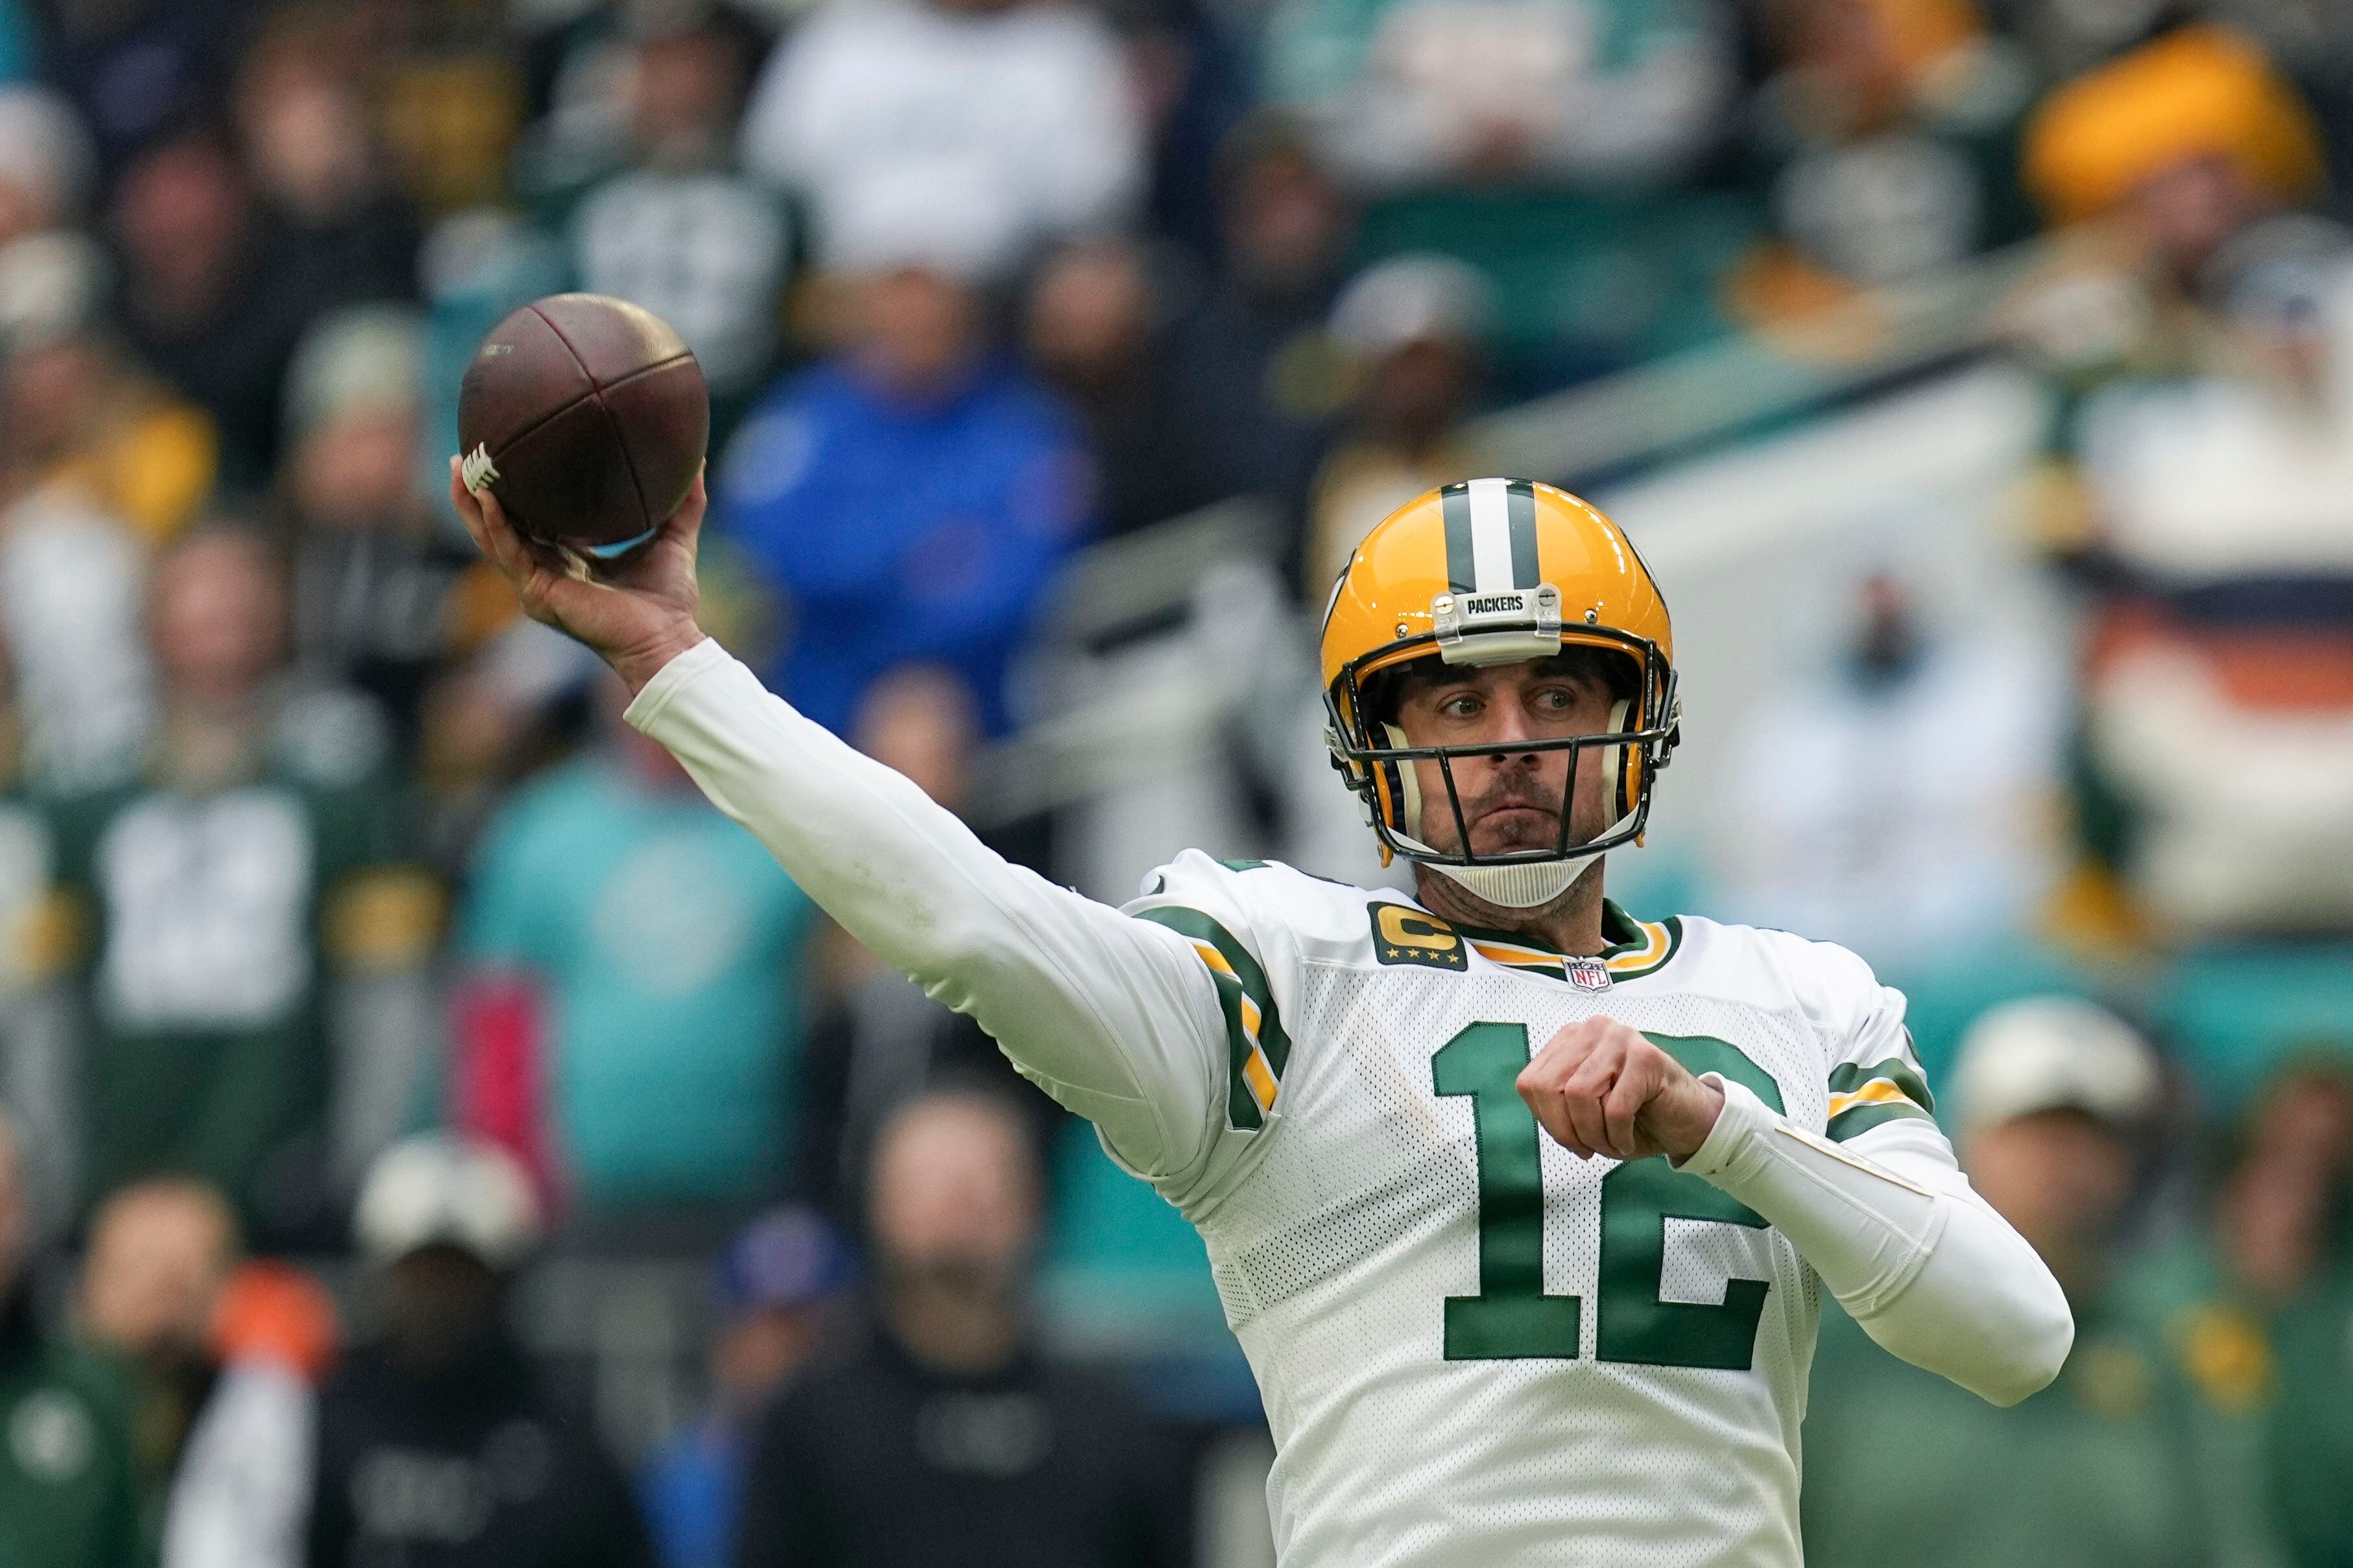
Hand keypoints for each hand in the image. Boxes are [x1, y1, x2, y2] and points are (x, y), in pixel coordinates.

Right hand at [448, 456, 708, 694]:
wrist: (668, 640)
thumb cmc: (670, 601)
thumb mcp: (675, 538)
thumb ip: (686, 502)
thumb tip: (698, 461)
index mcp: (568, 560)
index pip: (530, 522)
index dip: (514, 494)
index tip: (503, 457)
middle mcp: (546, 571)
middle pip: (498, 527)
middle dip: (476, 493)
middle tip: (463, 456)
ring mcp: (537, 584)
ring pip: (491, 538)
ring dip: (471, 504)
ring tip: (459, 468)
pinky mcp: (538, 593)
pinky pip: (509, 552)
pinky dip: (496, 524)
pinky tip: (487, 497)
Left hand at [1517, 1018, 1724, 1162]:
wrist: (1690, 1121)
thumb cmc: (1635, 1117)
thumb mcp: (1583, 1112)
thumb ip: (1556, 1106)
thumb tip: (1545, 1116)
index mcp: (1571, 1039)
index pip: (1530, 1083)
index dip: (1545, 1120)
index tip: (1571, 1140)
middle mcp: (1592, 1030)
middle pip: (1548, 1088)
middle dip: (1565, 1130)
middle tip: (1588, 1149)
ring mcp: (1621, 1038)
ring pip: (1578, 1094)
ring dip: (1592, 1133)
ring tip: (1609, 1144)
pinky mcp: (1647, 1057)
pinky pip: (1615, 1107)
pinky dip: (1618, 1135)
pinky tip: (1628, 1141)